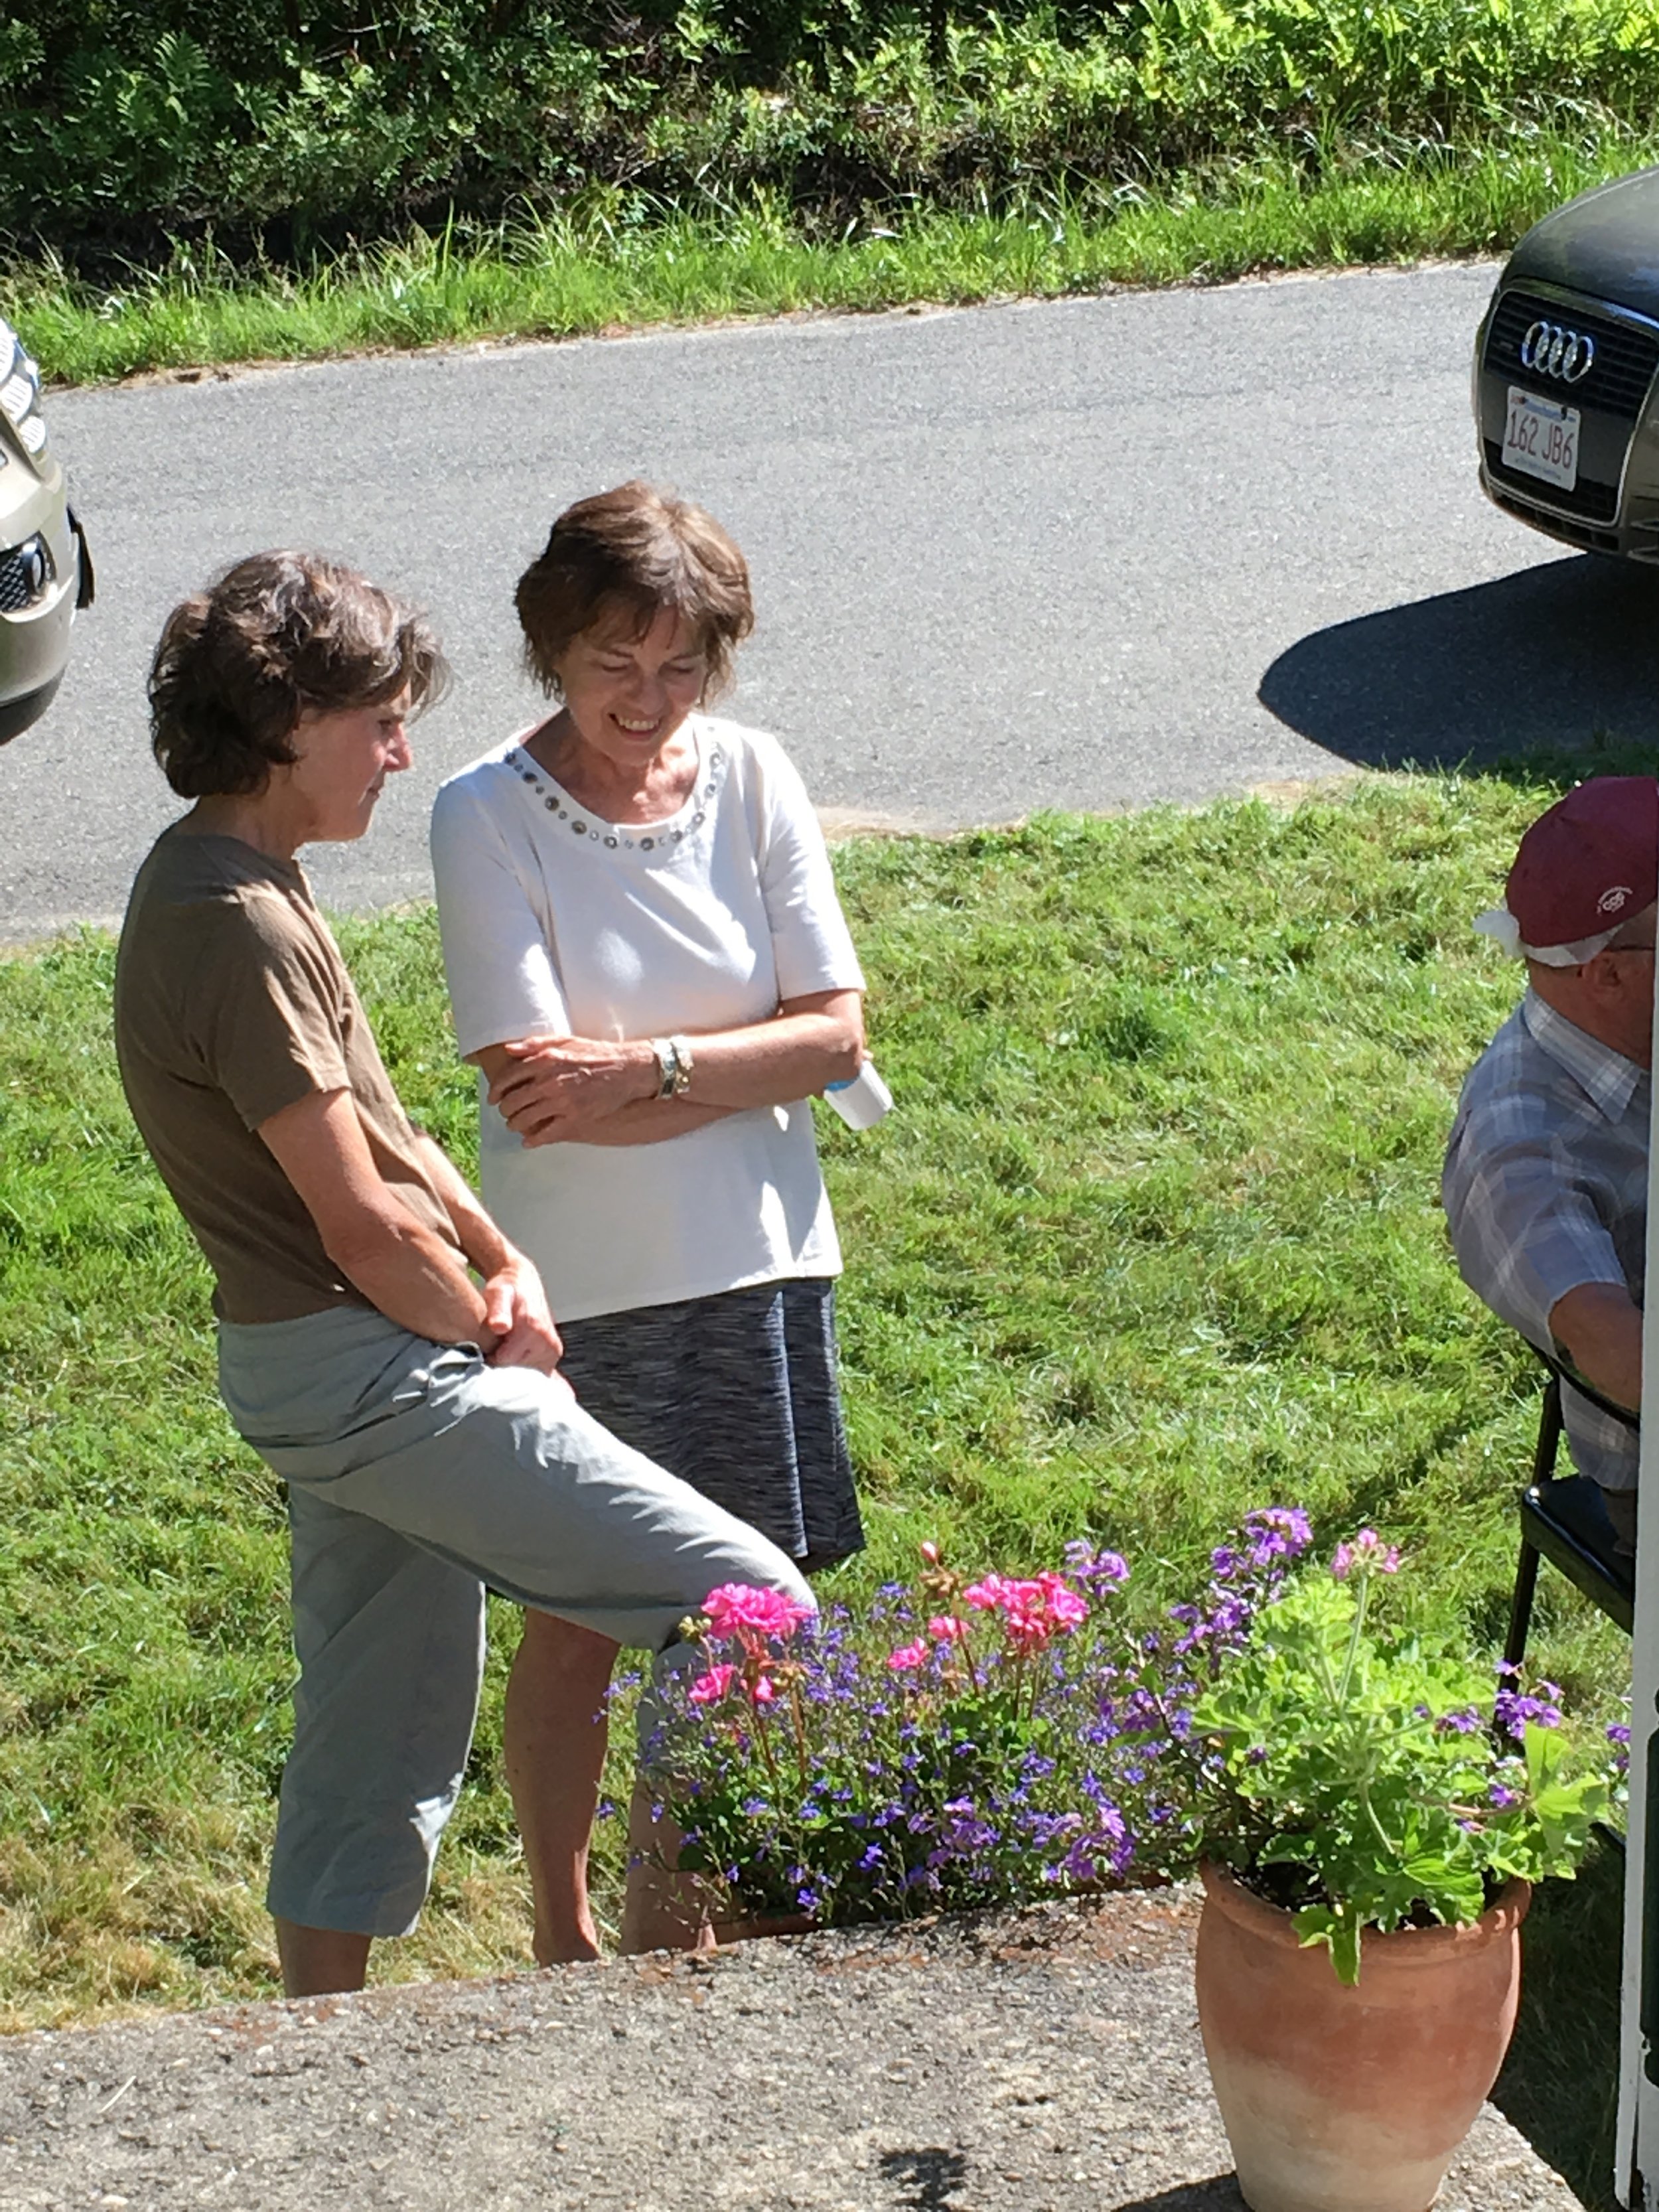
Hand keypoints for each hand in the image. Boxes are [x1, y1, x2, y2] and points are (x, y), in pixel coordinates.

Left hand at [480, 1253, 567, 1381]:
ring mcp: (553, 1351)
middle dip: (502, 1363)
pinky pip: (536, 1373)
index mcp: (534, 1328)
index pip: (504, 1361)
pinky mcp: (553, 1355)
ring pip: (525, 1375)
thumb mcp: (498, 1293)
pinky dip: (523, 1368)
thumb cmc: (506, 1289)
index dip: (489, 1356)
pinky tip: (514, 1353)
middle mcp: (548, 1342)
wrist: (523, 1282)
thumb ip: (499, 1310)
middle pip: (516, 1371)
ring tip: (505, 1346)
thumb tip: (500, 1326)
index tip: (485, 1345)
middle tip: (495, 1345)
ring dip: (513, 1366)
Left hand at [489, 1035, 658, 1145]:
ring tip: (515, 1125)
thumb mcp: (566, 1040)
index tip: (493, 1097)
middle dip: (505, 1109)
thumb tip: (509, 1050)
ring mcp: (561, 1102)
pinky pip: (545, 1135)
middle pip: (513, 1102)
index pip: (508, 1078)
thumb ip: (535, 1044)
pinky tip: (529, 1141)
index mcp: (545, 1060)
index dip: (496, 1090)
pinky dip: (533, 1140)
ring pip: (525, 1120)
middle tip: (505, 1112)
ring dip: (515, 1125)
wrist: (627, 1070)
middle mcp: (549, 1082)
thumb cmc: (597, 1053)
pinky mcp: (574, 1119)